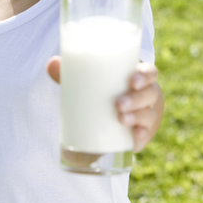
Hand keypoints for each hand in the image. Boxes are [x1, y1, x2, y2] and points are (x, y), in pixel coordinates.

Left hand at [46, 58, 163, 151]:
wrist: (108, 118)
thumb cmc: (101, 91)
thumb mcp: (89, 81)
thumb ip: (70, 73)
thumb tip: (51, 64)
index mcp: (138, 78)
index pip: (150, 73)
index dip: (146, 75)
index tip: (132, 80)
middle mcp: (148, 96)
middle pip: (150, 94)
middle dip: (137, 99)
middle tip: (118, 104)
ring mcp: (147, 115)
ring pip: (149, 115)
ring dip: (138, 117)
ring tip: (121, 119)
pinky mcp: (143, 134)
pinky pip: (146, 136)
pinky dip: (141, 137)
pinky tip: (135, 138)